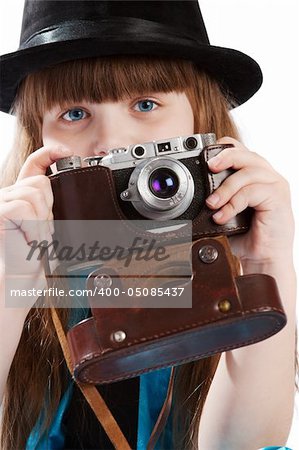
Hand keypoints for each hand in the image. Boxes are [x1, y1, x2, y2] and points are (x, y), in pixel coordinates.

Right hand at [0, 146, 72, 292]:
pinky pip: (26, 208)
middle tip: (39, 236)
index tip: (65, 152)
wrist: (12, 289)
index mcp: (17, 200)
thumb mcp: (41, 232)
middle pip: (41, 182)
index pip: (33, 167)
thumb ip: (45, 210)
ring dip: (41, 222)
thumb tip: (58, 188)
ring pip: (36, 193)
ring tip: (31, 241)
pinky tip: (26, 242)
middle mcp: (5, 197)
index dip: (48, 154)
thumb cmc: (26, 267)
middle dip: (48, 211)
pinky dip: (33, 228)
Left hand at [205, 137, 293, 265]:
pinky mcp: (278, 197)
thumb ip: (216, 197)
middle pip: (244, 153)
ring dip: (225, 188)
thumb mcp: (226, 210)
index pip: (239, 149)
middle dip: (223, 157)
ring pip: (247, 172)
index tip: (204, 159)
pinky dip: (233, 204)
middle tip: (208, 168)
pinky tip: (222, 216)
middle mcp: (266, 175)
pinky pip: (251, 192)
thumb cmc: (246, 234)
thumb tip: (191, 193)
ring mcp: (274, 185)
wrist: (263, 257)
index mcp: (254, 174)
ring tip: (211, 204)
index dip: (221, 149)